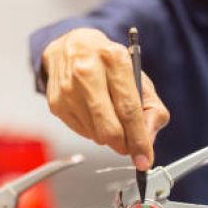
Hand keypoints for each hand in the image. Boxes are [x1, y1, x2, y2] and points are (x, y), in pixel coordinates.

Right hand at [42, 28, 169, 169]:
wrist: (70, 48)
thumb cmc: (107, 64)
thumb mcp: (137, 77)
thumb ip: (152, 109)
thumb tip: (148, 139)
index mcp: (114, 60)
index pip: (129, 110)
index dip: (139, 140)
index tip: (145, 159)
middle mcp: (87, 72)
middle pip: (109, 128)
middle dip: (123, 145)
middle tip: (129, 145)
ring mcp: (67, 89)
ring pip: (95, 135)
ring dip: (108, 136)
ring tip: (108, 116)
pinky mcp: (55, 103)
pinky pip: (81, 132)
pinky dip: (93, 130)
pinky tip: (92, 113)